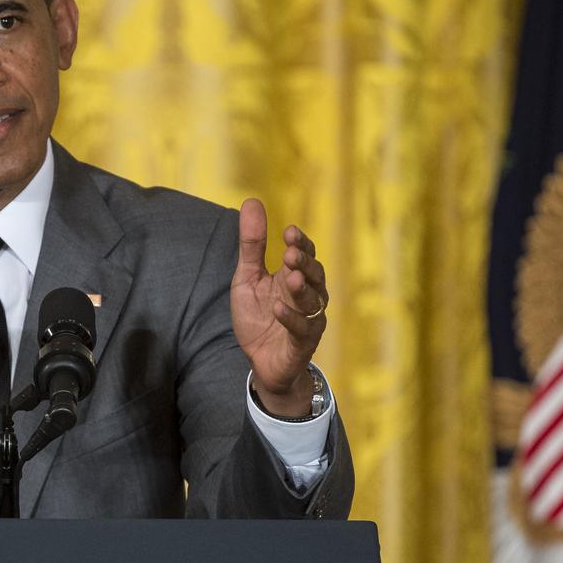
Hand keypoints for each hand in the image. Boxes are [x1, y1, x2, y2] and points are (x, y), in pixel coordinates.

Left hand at [231, 199, 327, 415]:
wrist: (261, 361)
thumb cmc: (258, 317)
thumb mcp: (247, 278)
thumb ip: (251, 245)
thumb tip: (252, 201)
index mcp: (294, 276)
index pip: (304, 253)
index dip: (300, 242)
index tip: (289, 231)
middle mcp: (307, 295)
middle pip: (314, 273)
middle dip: (304, 262)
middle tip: (290, 253)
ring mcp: (309, 318)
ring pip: (314, 300)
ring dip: (303, 288)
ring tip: (291, 277)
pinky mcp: (303, 342)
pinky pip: (302, 328)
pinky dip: (291, 318)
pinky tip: (278, 308)